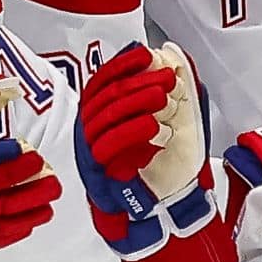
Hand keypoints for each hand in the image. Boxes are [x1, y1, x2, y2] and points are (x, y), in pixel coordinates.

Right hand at [70, 43, 215, 253]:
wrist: (158, 207)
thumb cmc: (162, 161)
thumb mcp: (172, 119)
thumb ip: (168, 89)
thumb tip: (169, 54)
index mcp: (101, 112)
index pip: (104, 80)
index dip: (123, 64)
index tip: (146, 54)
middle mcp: (89, 128)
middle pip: (107, 96)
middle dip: (138, 82)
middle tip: (167, 78)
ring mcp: (90, 150)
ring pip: (105, 118)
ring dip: (136, 103)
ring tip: (164, 99)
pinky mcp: (97, 172)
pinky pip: (107, 148)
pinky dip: (131, 134)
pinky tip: (154, 127)